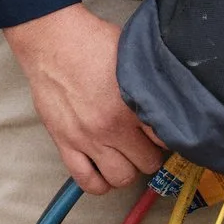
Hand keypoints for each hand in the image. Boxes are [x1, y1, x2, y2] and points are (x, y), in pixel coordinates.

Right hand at [6, 2, 163, 194]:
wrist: (52, 40)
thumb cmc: (92, 42)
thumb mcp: (132, 57)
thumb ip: (150, 84)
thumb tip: (171, 97)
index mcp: (132, 104)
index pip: (166, 139)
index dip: (170, 135)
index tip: (166, 131)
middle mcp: (111, 127)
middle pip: (147, 163)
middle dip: (151, 154)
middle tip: (146, 143)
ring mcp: (87, 139)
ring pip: (121, 178)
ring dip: (128, 169)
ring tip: (126, 156)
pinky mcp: (65, 143)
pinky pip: (87, 181)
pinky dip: (100, 183)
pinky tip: (104, 169)